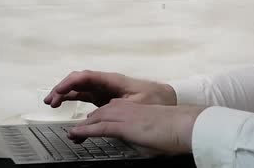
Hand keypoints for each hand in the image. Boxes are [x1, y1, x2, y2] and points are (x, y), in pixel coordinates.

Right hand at [43, 70, 176, 107]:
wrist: (167, 99)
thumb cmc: (157, 98)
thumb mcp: (141, 101)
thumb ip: (122, 104)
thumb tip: (105, 108)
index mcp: (114, 80)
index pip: (86, 76)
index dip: (70, 82)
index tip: (59, 91)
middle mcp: (106, 83)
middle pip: (79, 81)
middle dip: (62, 89)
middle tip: (50, 101)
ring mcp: (104, 91)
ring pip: (79, 89)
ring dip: (65, 95)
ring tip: (52, 103)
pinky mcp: (105, 99)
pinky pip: (85, 97)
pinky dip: (73, 101)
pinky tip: (65, 106)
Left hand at [68, 99, 205, 153]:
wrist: (182, 125)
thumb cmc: (172, 131)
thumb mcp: (150, 133)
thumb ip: (136, 137)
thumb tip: (133, 144)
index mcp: (133, 109)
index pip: (110, 112)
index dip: (97, 121)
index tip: (89, 128)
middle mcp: (126, 108)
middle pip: (99, 113)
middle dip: (86, 123)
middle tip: (75, 134)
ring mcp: (124, 115)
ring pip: (96, 118)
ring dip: (82, 128)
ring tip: (72, 136)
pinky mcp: (123, 125)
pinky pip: (99, 128)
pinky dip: (84, 131)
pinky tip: (76, 135)